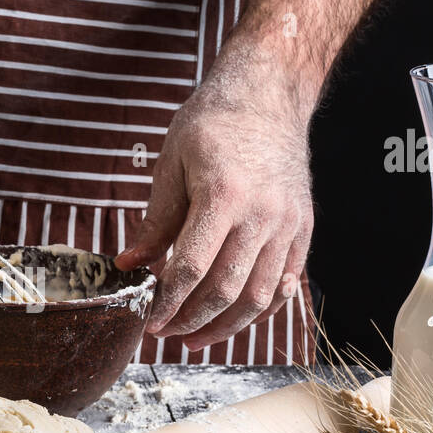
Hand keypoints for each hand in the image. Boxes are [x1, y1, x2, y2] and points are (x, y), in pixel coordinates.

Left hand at [114, 71, 312, 351]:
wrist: (269, 94)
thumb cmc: (214, 122)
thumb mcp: (171, 163)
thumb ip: (155, 220)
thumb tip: (130, 265)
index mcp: (223, 196)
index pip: (192, 267)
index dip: (169, 302)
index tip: (150, 321)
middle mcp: (262, 215)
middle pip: (227, 290)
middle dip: (193, 320)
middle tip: (166, 334)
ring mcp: (288, 224)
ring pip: (260, 296)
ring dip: (226, 326)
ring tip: (196, 338)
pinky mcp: (303, 228)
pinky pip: (285, 284)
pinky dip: (261, 309)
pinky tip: (236, 320)